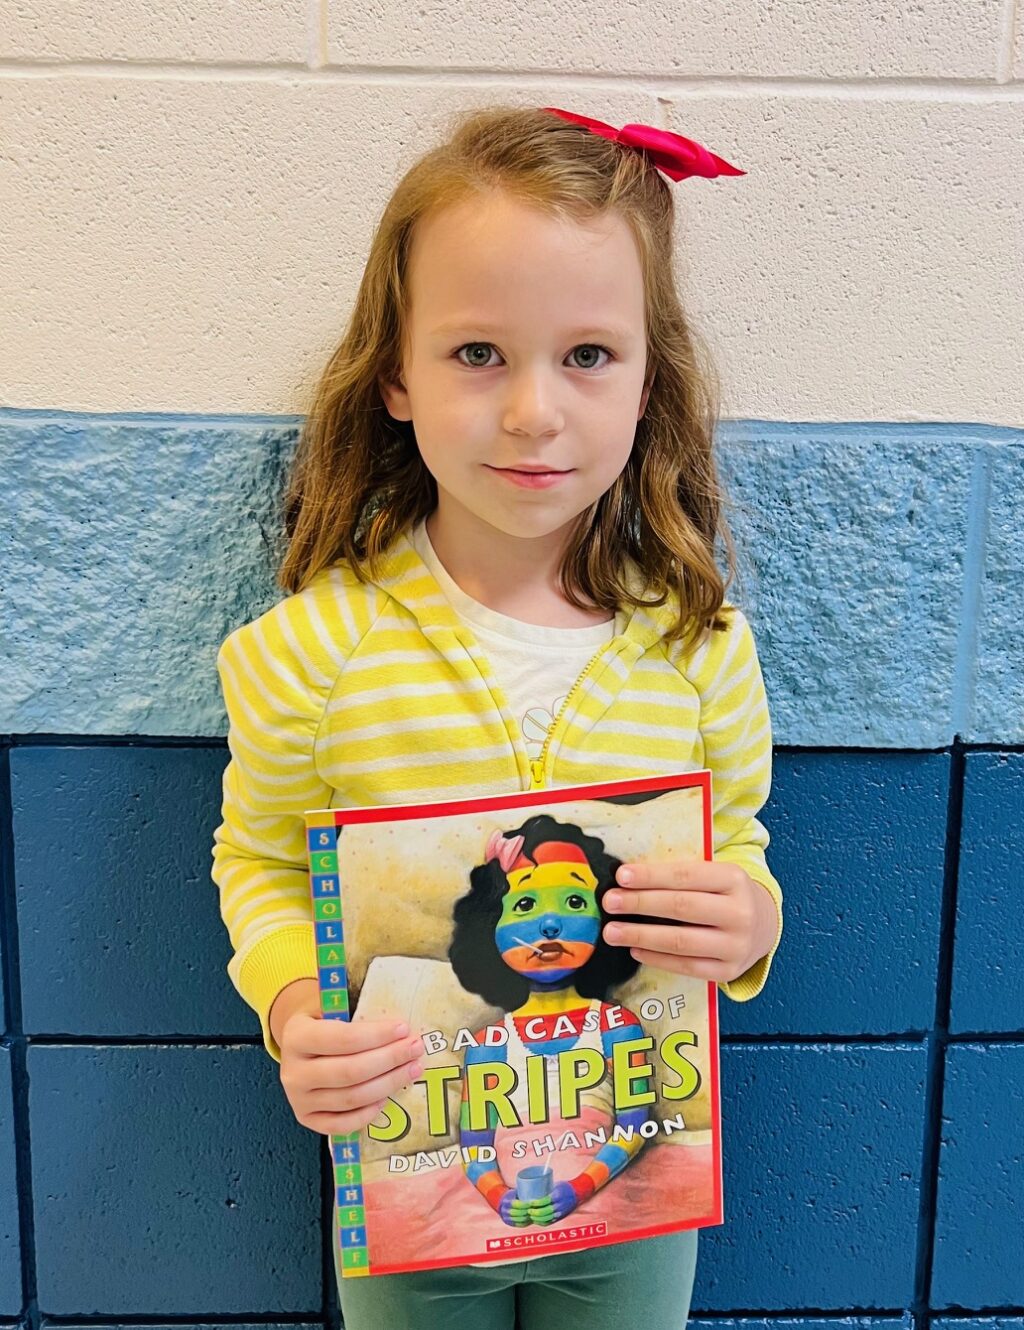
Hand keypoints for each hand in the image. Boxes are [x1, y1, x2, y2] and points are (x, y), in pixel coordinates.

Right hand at [271, 979, 423, 1135]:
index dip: (377, 1036)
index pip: (343, 1039)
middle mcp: (293, 1072)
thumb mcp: (329, 1006)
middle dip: (389, 1060)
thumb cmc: (321, 1021)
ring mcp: (298, 1100)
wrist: (296, 1045)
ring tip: (412, 1069)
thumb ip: (355, 1011)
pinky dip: (366, 1114)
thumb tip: (397, 1025)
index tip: (403, 1029)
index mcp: (296, 1036)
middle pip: (350, 1072)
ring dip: (387, 1084)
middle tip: (415, 1049)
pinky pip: (341, 1124)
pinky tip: (386, 1098)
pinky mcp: (306, 1119)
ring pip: (350, 1099)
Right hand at [497, 1190, 533, 1226]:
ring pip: (518, 1219)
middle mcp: (504, 1210)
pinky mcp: (509, 1223)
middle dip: (527, 1212)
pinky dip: (524, 1223)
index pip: (515, 1204)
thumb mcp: (514, 1192)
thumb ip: (523, 1191)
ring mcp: (506, 1218)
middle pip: (517, 1213)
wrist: (501, 1202)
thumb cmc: (512, 1194)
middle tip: (535, 1209)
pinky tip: (529, 1221)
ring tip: (534, 1215)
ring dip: (527, 1218)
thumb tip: (537, 1185)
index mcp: (506, 1201)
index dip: (524, 1205)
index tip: (531, 1203)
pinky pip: (518, 1224)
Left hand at [528, 1181, 578, 1224]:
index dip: (536, 1203)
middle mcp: (559, 1205)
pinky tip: (536, 1220)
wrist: (577, 1193)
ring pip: (547, 1218)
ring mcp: (560, 1212)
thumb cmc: (565, 1186)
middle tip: (528, 1210)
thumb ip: (546, 1190)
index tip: (529, 1202)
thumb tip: (532, 1190)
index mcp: (558, 1195)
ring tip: (530, 1215)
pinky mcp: (561, 1217)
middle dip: (535, 1212)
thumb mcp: (556, 1185)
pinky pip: (550, 1222)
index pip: (545, 1201)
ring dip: (537, 1218)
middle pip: (545, 1212)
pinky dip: (542, 1222)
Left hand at [602, 860, 778, 982]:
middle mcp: (740, 912)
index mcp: (734, 879)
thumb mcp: (714, 876)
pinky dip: (657, 959)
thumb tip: (628, 880)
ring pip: (681, 941)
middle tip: (610, 902)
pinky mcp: (728, 971)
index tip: (621, 876)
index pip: (685, 876)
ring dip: (641, 936)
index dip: (651, 876)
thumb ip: (680, 877)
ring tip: (613, 931)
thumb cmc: (724, 895)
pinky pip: (686, 966)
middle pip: (681, 907)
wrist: (763, 926)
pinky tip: (636, 950)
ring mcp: (736, 945)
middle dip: (640, 904)